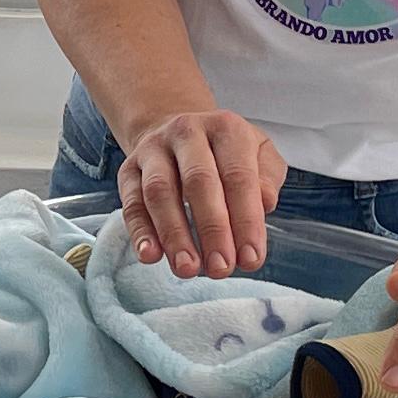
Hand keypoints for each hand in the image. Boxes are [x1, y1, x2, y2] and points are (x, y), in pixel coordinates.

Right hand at [116, 107, 286, 277]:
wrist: (176, 132)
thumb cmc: (224, 154)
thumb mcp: (259, 154)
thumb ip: (268, 178)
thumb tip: (265, 204)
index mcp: (226, 128)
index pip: (238, 176)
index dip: (246, 220)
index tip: (251, 258)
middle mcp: (187, 133)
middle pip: (198, 182)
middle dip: (211, 230)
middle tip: (221, 268)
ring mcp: (153, 150)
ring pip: (160, 192)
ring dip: (173, 234)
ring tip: (187, 268)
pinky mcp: (128, 170)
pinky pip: (131, 202)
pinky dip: (140, 232)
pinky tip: (151, 256)